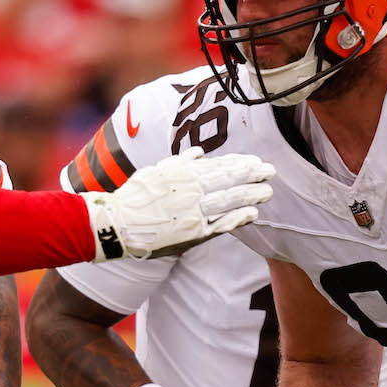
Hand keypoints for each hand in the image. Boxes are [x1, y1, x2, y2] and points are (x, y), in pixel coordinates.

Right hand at [84, 149, 272, 259]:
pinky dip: (237, 218)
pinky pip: (220, 224)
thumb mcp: (154, 172)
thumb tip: (199, 153)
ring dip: (250, 195)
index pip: (218, 165)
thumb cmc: (132, 198)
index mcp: (182, 172)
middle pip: (228, 180)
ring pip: (228, 200)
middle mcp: (190, 189)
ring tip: (268, 191)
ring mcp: (193, 212)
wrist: (116, 225)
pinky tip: (253, 214)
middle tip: (270, 171)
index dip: (239, 163)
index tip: (255, 161)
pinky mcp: (191, 233)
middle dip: (251, 175)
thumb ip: (179, 162)